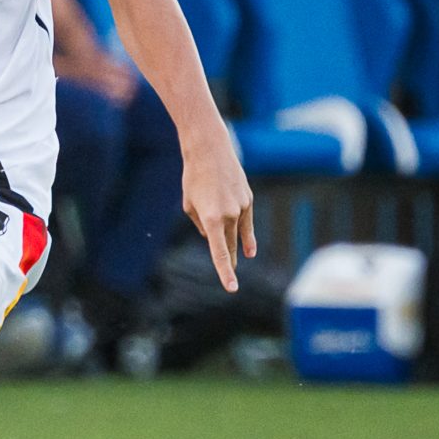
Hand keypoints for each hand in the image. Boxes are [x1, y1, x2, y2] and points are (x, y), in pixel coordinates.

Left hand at [181, 133, 255, 291]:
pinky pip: (245, 222)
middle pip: (230, 246)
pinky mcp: (248, 199)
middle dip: (228, 260)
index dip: (225, 272)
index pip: (219, 252)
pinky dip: (245, 235)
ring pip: (238, 234)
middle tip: (230, 278)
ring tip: (238, 262)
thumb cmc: (194, 178)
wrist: (210, 150)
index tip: (232, 288)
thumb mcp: (189, 205)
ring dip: (235, 246)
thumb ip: (202, 224)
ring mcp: (241, 207)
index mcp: (211, 219)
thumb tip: (213, 236)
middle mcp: (229, 215)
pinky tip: (249, 250)